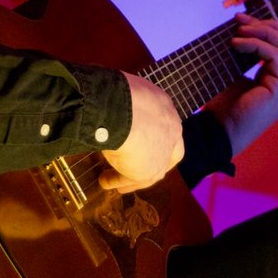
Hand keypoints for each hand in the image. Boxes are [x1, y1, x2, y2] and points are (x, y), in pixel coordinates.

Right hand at [99, 73, 183, 192]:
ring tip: (117, 184)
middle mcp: (171, 129)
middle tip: (137, 167)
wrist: (122, 110)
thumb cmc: (119, 93)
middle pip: (168, 152)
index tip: (144, 142)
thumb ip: (124, 103)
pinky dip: (119, 180)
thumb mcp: (123, 93)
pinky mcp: (151, 169)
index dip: (156, 135)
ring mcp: (164, 151)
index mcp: (164, 106)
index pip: (166, 125)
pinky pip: (134, 178)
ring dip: (133, 176)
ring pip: (151, 169)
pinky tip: (105, 182)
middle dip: (153, 161)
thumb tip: (106, 102)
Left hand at [205, 12, 277, 156]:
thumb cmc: (224, 108)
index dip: (268, 28)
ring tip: (239, 30)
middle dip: (267, 25)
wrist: (219, 133)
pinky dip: (256, 45)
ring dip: (262, 32)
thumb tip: (240, 28)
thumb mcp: (236, 74)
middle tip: (241, 20)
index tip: (243, 20)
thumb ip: (245, 56)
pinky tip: (236, 44)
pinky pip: (275, 56)